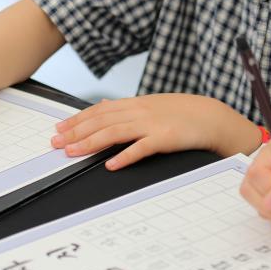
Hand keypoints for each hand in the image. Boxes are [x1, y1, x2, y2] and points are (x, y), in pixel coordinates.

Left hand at [52, 94, 260, 169]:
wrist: (215, 118)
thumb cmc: (185, 114)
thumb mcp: (154, 106)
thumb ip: (128, 108)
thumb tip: (104, 106)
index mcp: (137, 104)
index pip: (100, 110)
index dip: (77, 120)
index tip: (59, 129)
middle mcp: (141, 111)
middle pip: (101, 120)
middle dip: (76, 132)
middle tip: (55, 143)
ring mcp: (152, 124)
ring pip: (115, 132)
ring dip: (91, 143)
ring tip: (73, 153)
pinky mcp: (166, 138)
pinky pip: (142, 148)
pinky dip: (125, 156)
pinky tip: (111, 165)